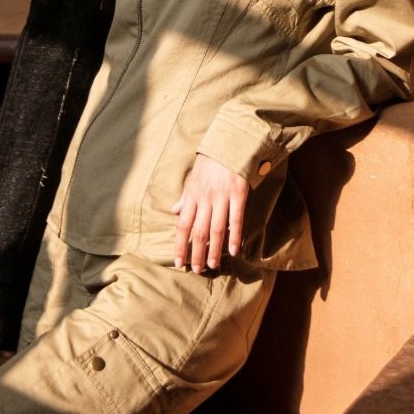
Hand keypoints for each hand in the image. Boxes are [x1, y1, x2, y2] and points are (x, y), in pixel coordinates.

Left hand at [171, 154, 248, 272]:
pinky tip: (234, 250)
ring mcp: (222, 197)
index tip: (178, 261)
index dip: (179, 245)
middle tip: (196, 270)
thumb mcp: (193, 179)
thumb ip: (185, 197)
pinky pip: (236, 219)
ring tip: (212, 265)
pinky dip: (234, 236)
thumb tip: (174, 211)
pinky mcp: (238, 194)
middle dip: (196, 253)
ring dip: (213, 250)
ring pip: (215, 229)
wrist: (229, 143)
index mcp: (192, 196)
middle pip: (198, 231)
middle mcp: (204, 198)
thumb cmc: (210, 162)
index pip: (182, 225)